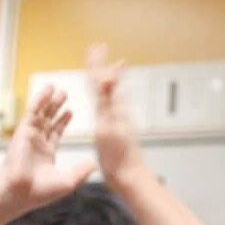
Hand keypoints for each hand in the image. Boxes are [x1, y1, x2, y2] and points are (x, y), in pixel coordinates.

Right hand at [0, 83, 95, 212]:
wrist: (19, 193)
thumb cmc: (39, 192)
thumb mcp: (68, 182)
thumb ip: (81, 172)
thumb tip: (95, 165)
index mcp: (47, 154)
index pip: (56, 133)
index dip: (63, 121)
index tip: (70, 111)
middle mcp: (37, 144)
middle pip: (48, 120)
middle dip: (56, 107)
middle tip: (64, 94)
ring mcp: (30, 136)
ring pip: (41, 114)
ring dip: (49, 101)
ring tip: (58, 89)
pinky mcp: (23, 131)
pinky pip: (33, 112)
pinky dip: (40, 100)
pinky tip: (47, 90)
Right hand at [86, 43, 147, 181]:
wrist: (130, 177)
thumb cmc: (119, 157)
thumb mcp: (110, 125)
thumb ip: (108, 100)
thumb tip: (109, 76)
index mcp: (114, 108)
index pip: (102, 80)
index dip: (97, 64)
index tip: (94, 47)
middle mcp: (118, 111)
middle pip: (107, 82)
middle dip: (101, 65)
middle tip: (99, 48)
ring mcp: (118, 120)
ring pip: (111, 92)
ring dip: (107, 77)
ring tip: (110, 65)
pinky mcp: (118, 130)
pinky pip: (111, 106)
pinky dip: (109, 97)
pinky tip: (111, 98)